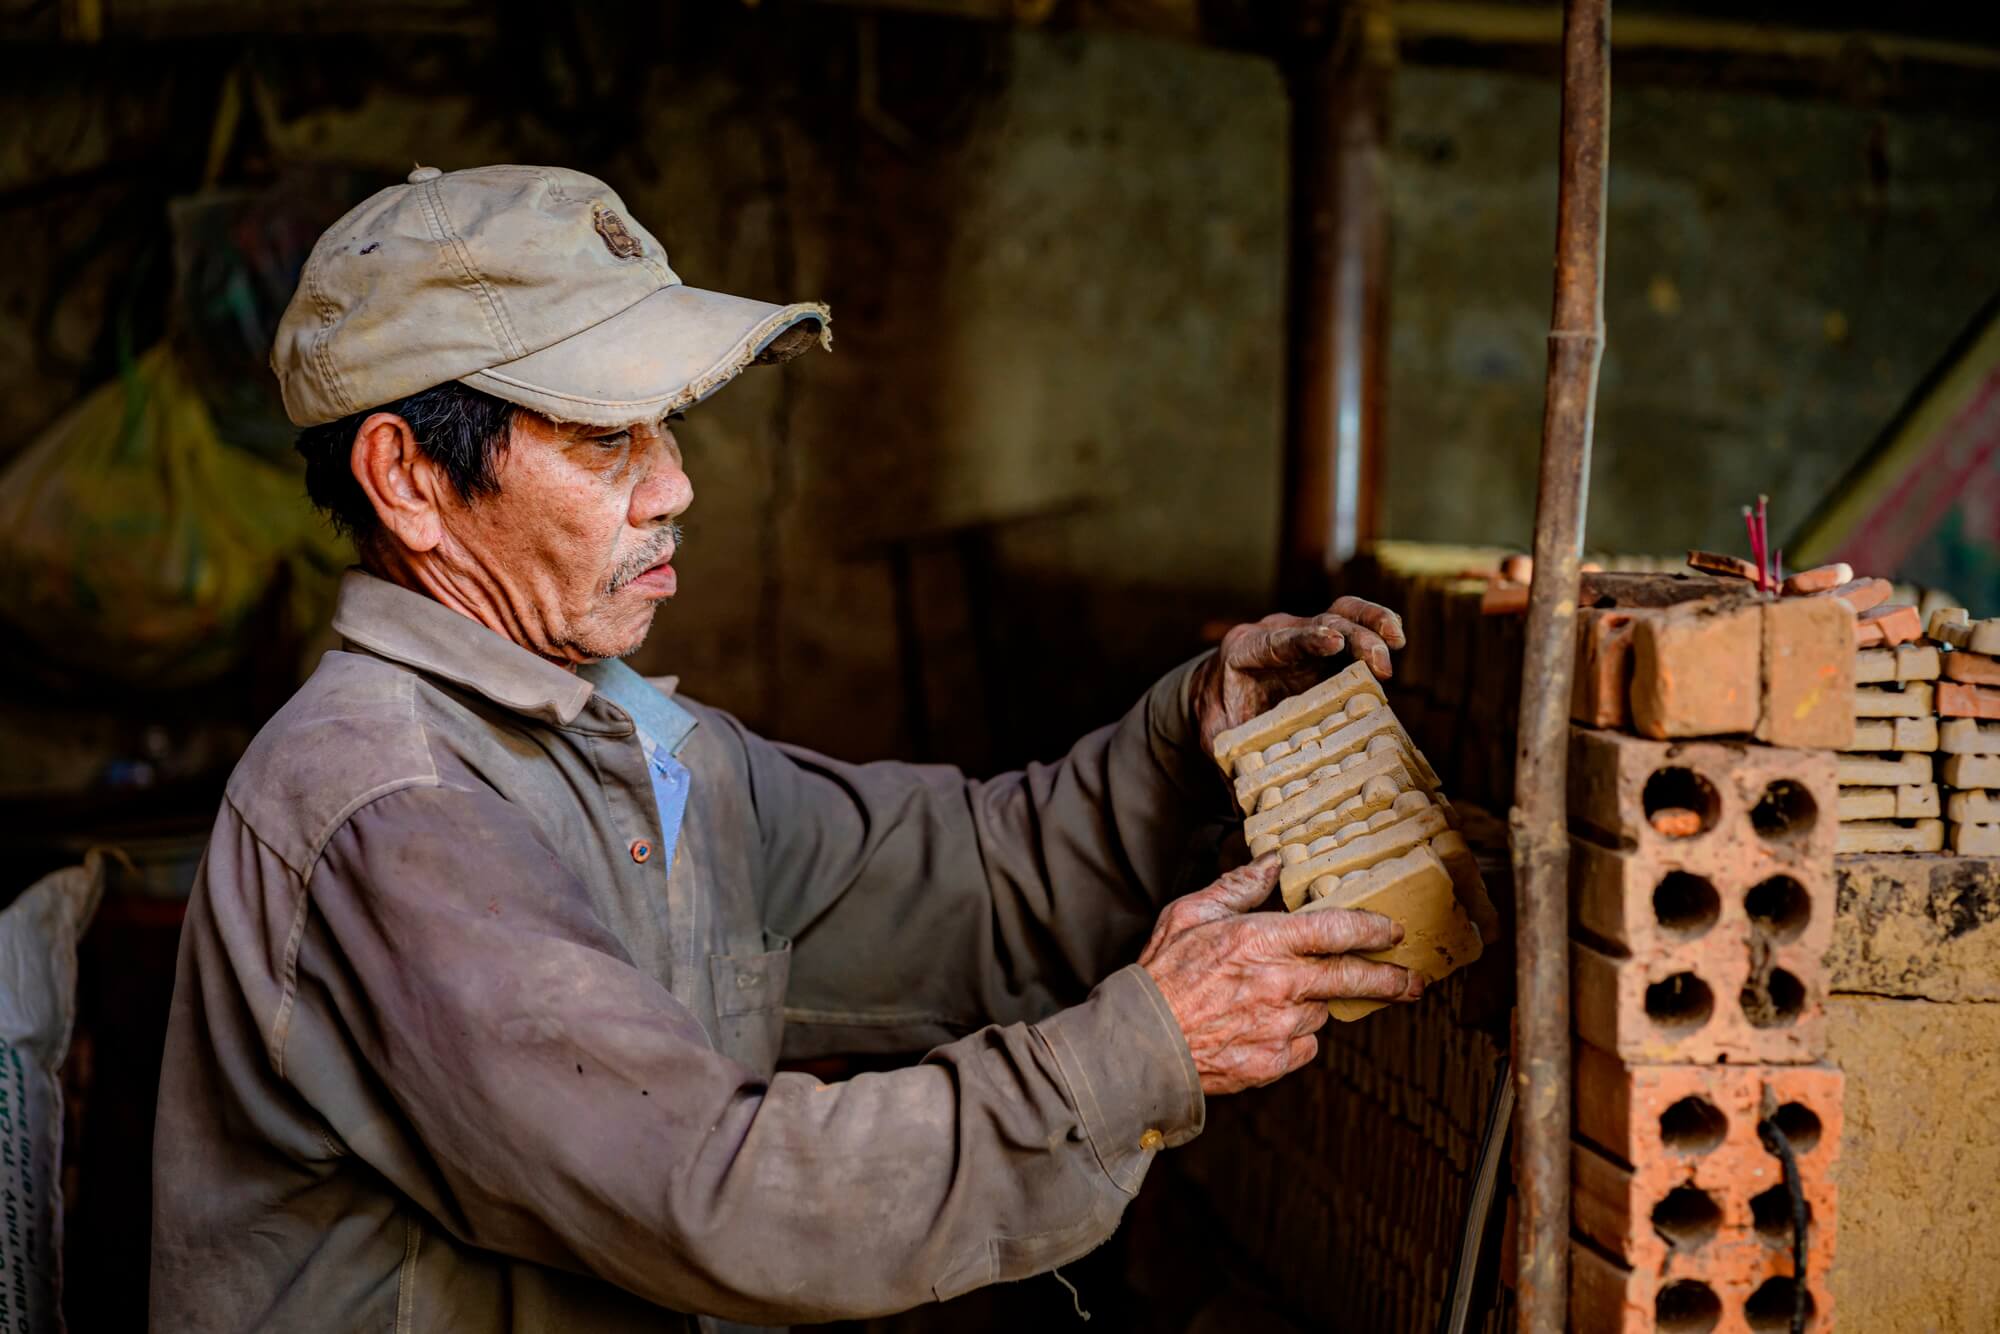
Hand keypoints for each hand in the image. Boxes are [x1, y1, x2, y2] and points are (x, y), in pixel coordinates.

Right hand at [1139, 855, 1421, 1095]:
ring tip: (1278, 1000)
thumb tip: (1272, 861)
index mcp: (1262, 941)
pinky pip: (1304, 1047)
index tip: (1392, 931)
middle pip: (1352, 978)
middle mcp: (1280, 984)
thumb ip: (1239, 886)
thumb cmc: (1162, 973)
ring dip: (1313, 1004)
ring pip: (1321, 1012)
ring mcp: (1280, 1027)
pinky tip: (1265, 1027)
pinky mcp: (1274, 1062)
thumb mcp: (1191, 914)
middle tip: (1412, 981)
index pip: (1336, 929)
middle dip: (1390, 979)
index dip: (1372, 928)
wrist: (1142, 1042)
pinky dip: (1294, 1037)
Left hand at [1190, 597, 1406, 755]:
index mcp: (1245, 651)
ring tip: (1398, 641)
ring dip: (1373, 624)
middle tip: (1381, 661)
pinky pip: (1352, 625)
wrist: (1216, 688)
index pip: (1279, 641)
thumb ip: (1231, 767)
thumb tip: (1247, 813)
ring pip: (1342, 613)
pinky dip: (1375, 628)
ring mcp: (1304, 635)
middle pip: (1321, 621)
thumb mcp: (1216, 738)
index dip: (1306, 640)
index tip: (1333, 642)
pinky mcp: (1325, 645)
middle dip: (1354, 637)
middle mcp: (1278, 633)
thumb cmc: (1218, 712)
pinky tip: (1396, 641)